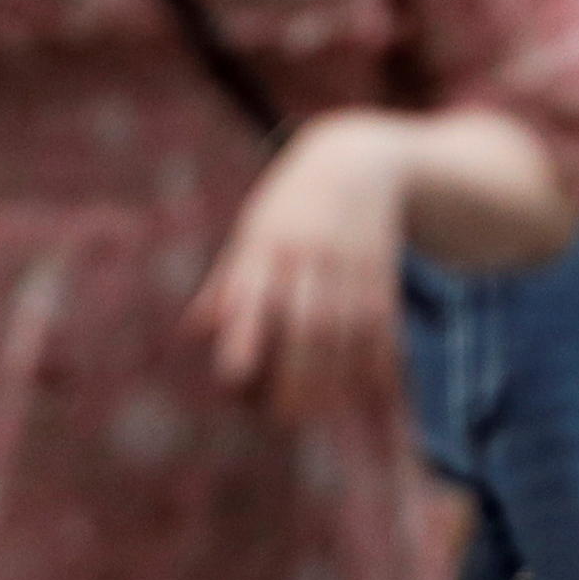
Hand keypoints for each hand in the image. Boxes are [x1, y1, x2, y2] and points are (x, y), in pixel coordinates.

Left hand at [192, 111, 412, 422]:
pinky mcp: (385, 275)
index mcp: (266, 244)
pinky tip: (373, 393)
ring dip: (339, 379)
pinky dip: (379, 362)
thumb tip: (193, 333)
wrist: (358, 162)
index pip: (252, 293)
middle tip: (286, 417)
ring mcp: (351, 265)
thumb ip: (228, 283)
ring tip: (324, 414)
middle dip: (300, 375)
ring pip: (348, 333)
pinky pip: (384, 326)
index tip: (234, 375)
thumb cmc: (290, 206)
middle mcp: (310, 255)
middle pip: (309, 324)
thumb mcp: (252, 231)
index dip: (244, 334)